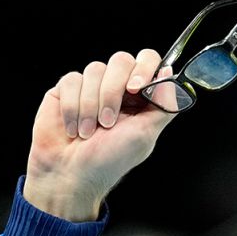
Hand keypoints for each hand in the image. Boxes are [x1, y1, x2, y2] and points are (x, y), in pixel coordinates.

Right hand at [24, 49, 177, 220]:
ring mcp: (91, 87)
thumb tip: (170, 74)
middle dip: (113, 92)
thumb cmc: (108, 161)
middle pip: (121, 60)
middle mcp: (117, 88)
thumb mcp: (146, 134)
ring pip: (95, 70)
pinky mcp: (66, 90)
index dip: (143, 68)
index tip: (135, 88)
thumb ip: (164, 104)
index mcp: (140, 97)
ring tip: (88, 132)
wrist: (70, 175)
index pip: (148, 60)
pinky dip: (73, 107)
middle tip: (108, 122)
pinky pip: (72, 80)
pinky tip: (73, 128)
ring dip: (91, 105)